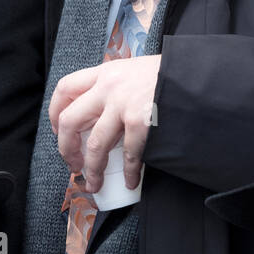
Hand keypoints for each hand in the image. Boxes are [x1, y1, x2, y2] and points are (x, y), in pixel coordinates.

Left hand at [50, 54, 161, 192]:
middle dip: (66, 149)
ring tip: (95, 183)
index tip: (57, 130)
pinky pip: (129, 154)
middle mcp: (110, 86)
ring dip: (92, 170)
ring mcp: (124, 104)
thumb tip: (106, 112)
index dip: (55, 113)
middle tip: (73, 164)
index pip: (66, 88)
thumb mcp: (138, 70)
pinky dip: (130, 172)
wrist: (199, 73)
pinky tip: (132, 180)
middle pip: (70, 120)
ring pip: (94, 144)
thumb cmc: (172, 73)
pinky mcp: (141, 120)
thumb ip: (119, 85)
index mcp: (108, 72)